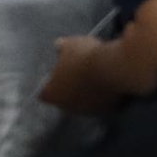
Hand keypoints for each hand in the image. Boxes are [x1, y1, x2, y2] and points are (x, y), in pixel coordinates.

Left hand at [38, 5, 156, 117]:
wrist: (113, 68)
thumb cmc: (84, 57)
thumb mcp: (70, 45)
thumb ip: (61, 47)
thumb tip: (58, 45)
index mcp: (51, 94)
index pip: (44, 93)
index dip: (50, 84)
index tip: (57, 75)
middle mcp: (65, 107)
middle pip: (63, 100)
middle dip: (68, 90)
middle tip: (77, 75)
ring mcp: (85, 111)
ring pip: (82, 103)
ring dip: (85, 94)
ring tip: (93, 78)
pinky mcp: (104, 111)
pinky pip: (99, 104)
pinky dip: (101, 97)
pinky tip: (106, 84)